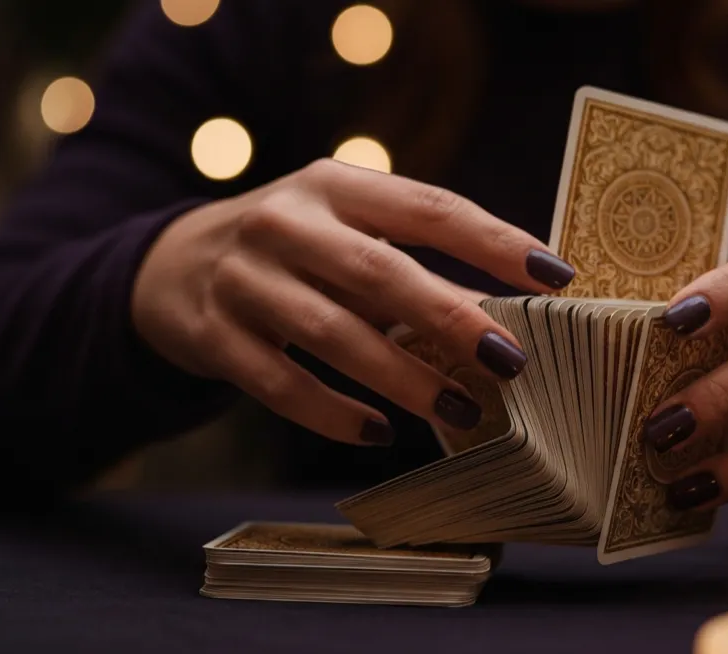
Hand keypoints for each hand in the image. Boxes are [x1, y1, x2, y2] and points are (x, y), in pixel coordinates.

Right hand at [132, 159, 573, 445]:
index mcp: (335, 185)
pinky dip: (334, 413)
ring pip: (333, 334)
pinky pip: (281, 384)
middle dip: (451, 317)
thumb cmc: (293, 249)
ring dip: (403, 377)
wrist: (171, 266)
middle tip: (511, 359)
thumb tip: (499, 316)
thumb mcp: (344, 231)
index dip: (495, 241)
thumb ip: (409, 263)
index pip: (429, 207)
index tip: (555, 275)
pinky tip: (378, 432)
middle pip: (380, 272)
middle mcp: (286, 223)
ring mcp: (244, 279)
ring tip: (460, 411)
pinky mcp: (215, 336)